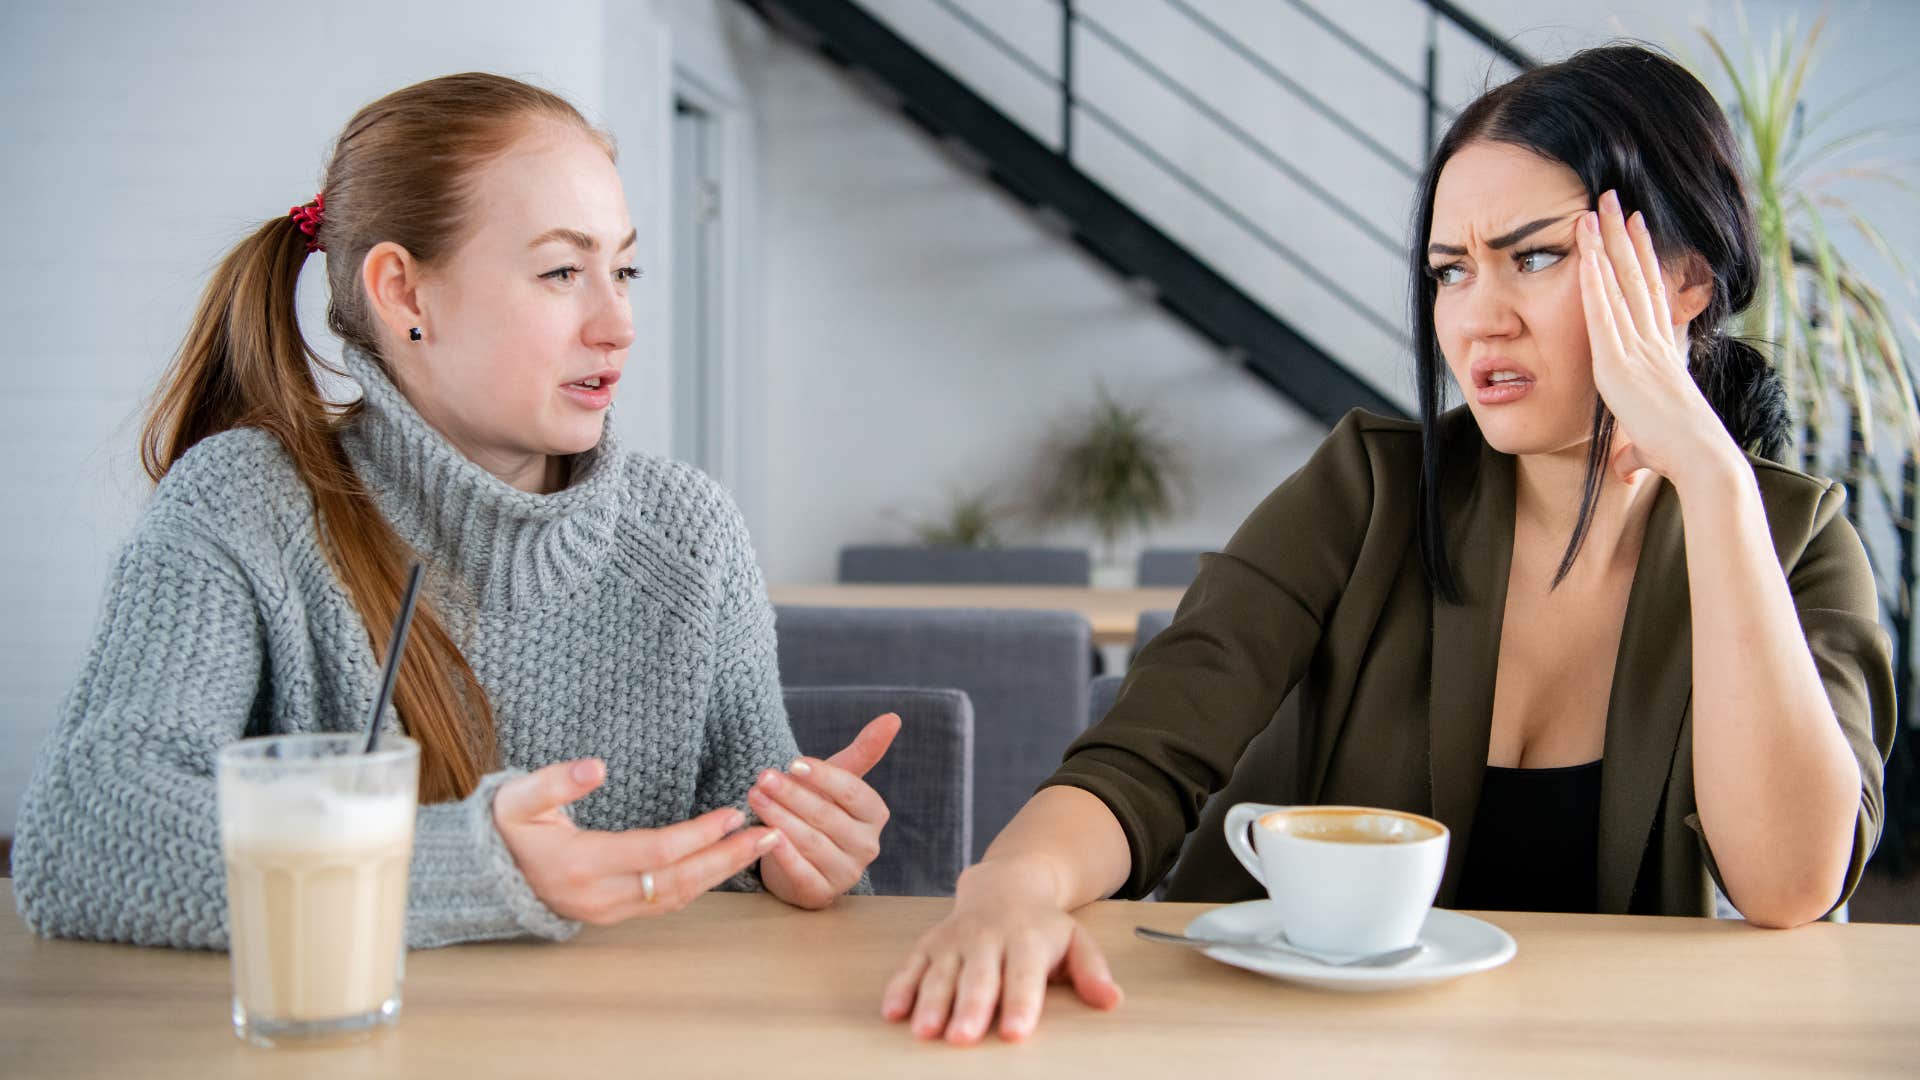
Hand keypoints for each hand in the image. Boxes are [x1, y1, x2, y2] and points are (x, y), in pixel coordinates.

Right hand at [493, 758, 780, 923]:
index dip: (698, 834)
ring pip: (677, 897)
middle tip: (771, 835)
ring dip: (722, 873)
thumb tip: (596, 767)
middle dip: (728, 859)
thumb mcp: (517, 798)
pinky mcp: (614, 914)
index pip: (654, 852)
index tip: (732, 812)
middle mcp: (599, 896)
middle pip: (678, 882)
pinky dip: (701, 883)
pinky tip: (726, 862)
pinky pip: (666, 902)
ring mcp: (607, 911)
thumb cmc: (504, 828)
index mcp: (579, 864)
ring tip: (761, 846)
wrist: (483, 875)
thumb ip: (556, 782)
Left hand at [753, 713, 900, 908]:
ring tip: (755, 797)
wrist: (800, 857)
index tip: (793, 762)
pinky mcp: (820, 894)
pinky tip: (764, 834)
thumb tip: (893, 717)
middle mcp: (867, 846)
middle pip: (828, 816)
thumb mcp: (839, 781)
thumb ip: (864, 752)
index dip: (823, 777)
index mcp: (875, 815)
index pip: (853, 792)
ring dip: (781, 818)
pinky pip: (801, 872)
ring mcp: (845, 873)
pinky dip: (782, 853)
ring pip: (812, 842)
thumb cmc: (821, 811)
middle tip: (764, 777)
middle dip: (793, 795)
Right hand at [881, 858, 1122, 1043]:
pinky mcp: (930, 944)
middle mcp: (988, 939)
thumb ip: (1091, 971)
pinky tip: (893, 1012)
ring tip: (926, 1032)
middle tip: (963, 1038)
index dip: (1020, 1005)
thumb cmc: (1043, 926)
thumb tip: (1111, 1000)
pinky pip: (911, 965)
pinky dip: (900, 987)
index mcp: (1027, 940)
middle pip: (978, 978)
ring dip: (930, 1003)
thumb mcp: (1076, 940)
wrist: (1005, 885)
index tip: (1016, 1034)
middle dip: (970, 1008)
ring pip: (940, 973)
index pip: (1024, 976)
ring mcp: (955, 941)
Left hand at [1576, 189, 1740, 485]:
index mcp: (1662, 353)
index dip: (1642, 257)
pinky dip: (1595, 281)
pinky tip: (1585, 253)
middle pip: (1636, 275)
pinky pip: (1603, 313)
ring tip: (1594, 206)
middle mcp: (1652, 342)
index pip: (1649, 293)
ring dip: (1605, 244)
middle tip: (1613, 197)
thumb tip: (1628, 470)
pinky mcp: (1620, 363)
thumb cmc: (1681, 456)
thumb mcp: (1649, 446)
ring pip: (1620, 284)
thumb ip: (1635, 451)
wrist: (1702, 459)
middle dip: (1622, 234)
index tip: (1634, 225)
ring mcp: (1638, 348)